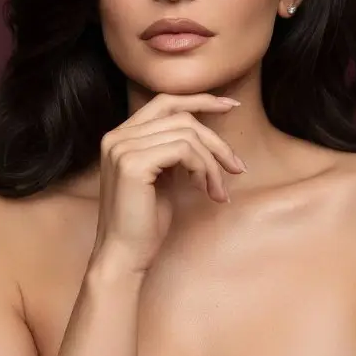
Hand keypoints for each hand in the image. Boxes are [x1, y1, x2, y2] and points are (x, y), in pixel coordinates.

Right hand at [88, 93, 245, 273]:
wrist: (125, 255)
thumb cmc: (146, 222)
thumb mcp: (164, 177)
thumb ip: (175, 151)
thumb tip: (208, 136)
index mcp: (121, 136)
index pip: (165, 102)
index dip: (201, 100)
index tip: (232, 106)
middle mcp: (117, 136)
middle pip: (182, 118)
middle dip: (216, 142)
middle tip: (237, 168)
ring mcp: (122, 148)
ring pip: (188, 135)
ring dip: (212, 163)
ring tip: (218, 190)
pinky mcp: (132, 163)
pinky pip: (184, 151)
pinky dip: (203, 169)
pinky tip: (205, 191)